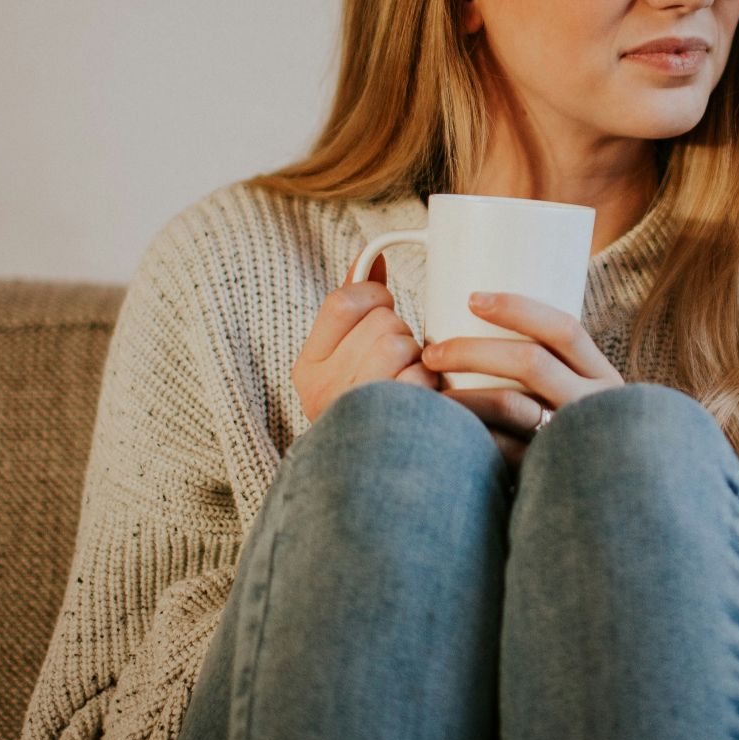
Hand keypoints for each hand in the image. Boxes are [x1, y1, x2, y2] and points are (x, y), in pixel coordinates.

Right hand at [291, 253, 442, 423]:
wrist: (375, 482)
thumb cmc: (370, 406)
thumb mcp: (346, 356)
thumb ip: (355, 305)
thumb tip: (371, 257)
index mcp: (307, 368)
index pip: (343, 301)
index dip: (375, 294)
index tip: (384, 307)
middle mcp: (322, 391)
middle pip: (381, 322)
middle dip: (401, 333)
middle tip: (399, 360)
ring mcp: (354, 411)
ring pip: (401, 344)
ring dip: (418, 358)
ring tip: (410, 381)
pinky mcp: (389, 428)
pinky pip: (421, 378)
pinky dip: (431, 386)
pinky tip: (423, 403)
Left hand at [420, 290, 625, 475]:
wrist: (609, 501)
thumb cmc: (579, 439)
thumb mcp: (583, 399)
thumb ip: (551, 374)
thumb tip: (483, 330)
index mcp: (602, 377)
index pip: (565, 329)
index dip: (518, 308)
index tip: (472, 299)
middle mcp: (595, 405)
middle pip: (531, 361)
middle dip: (472, 350)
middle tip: (431, 353)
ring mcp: (573, 440)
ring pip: (512, 404)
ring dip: (462, 393)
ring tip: (428, 392)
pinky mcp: (549, 473)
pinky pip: (502, 450)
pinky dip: (470, 435)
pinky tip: (444, 433)